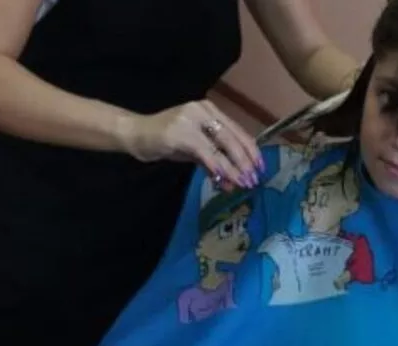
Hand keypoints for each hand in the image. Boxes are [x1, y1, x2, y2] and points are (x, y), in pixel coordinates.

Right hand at [120, 99, 264, 188]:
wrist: (135, 135)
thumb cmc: (166, 141)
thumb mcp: (195, 151)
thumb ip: (215, 162)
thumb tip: (235, 181)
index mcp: (211, 111)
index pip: (238, 131)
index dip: (252, 150)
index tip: (261, 168)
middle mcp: (204, 110)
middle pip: (233, 138)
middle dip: (246, 161)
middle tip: (253, 180)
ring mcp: (191, 119)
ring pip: (222, 145)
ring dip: (234, 167)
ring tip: (243, 183)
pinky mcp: (180, 133)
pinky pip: (205, 152)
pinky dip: (217, 166)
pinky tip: (224, 179)